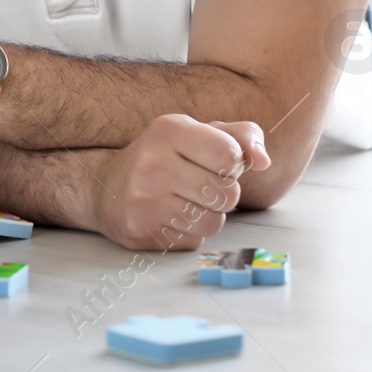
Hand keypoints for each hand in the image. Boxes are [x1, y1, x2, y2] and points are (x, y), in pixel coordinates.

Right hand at [93, 114, 270, 250]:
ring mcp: (143, 200)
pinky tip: (168, 216)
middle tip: (199, 184)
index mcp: (169, 130)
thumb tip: (265, 162)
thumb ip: (240, 137)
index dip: (232, 163)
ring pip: (213, 222)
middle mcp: (153, 163)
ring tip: (184, 200)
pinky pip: (192, 241)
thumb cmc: (163, 156)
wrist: (106, 187)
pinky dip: (188, 232)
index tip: (213, 161)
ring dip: (208, 215)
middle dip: (222, 193)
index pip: (231, 156)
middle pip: (228, 194)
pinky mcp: (140, 231)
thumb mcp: (197, 133)